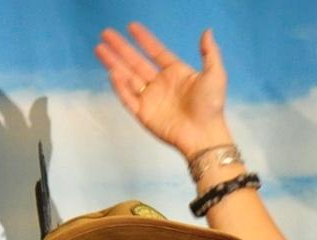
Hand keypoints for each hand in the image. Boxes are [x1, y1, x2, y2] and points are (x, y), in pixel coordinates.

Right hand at [96, 22, 230, 158]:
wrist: (204, 136)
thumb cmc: (211, 106)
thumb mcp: (216, 75)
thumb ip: (210, 53)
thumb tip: (207, 31)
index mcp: (176, 73)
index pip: (156, 52)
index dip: (144, 40)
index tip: (132, 27)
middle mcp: (161, 84)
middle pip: (136, 62)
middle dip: (121, 48)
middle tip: (106, 33)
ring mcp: (151, 99)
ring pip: (128, 77)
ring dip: (114, 63)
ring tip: (100, 49)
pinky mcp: (144, 114)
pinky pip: (128, 97)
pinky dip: (120, 86)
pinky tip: (113, 72)